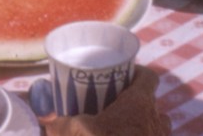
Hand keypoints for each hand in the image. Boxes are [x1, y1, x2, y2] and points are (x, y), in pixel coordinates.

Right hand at [41, 67, 169, 135]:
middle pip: (151, 101)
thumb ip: (60, 123)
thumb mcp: (77, 131)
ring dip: (144, 122)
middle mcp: (156, 118)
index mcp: (139, 102)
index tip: (124, 75)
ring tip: (123, 127)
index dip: (138, 73)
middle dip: (136, 101)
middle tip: (115, 105)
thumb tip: (46, 119)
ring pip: (157, 123)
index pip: (148, 77)